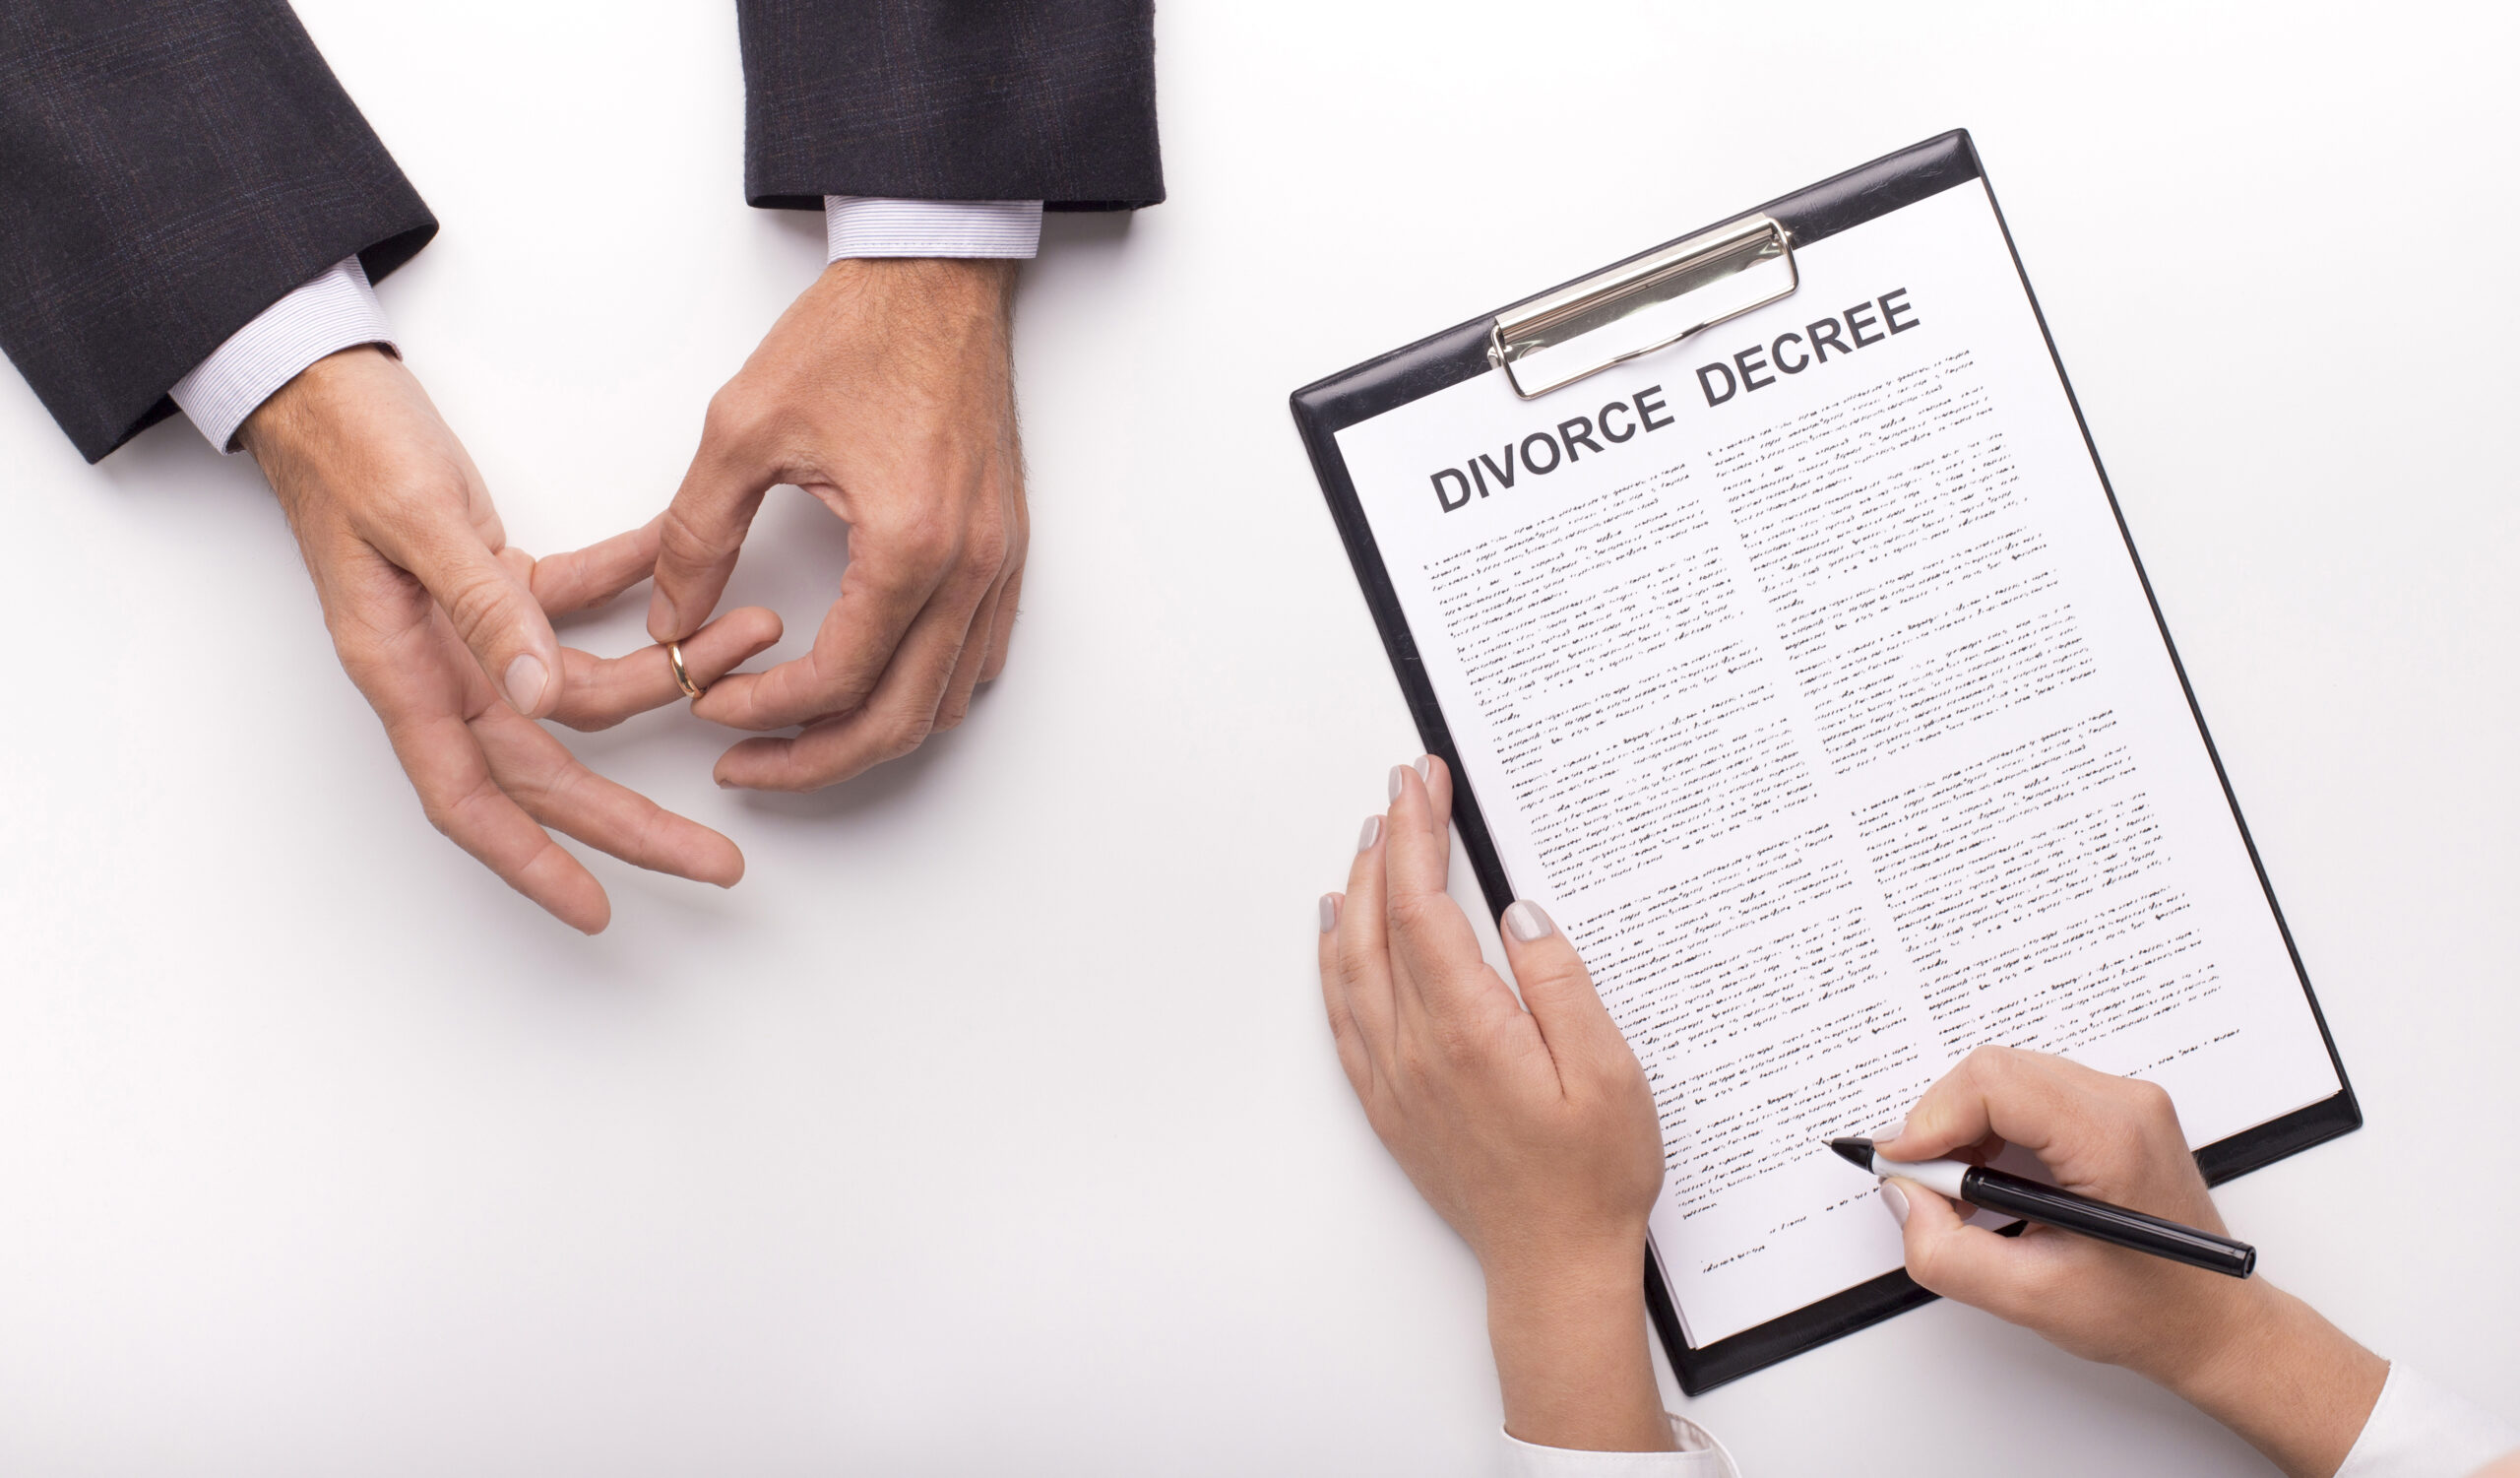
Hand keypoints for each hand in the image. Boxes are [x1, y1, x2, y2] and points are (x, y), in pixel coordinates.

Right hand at [244, 346, 781, 931]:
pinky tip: (691, 573)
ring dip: (668, 669)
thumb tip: (537, 695)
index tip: (601, 908)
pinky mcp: (494, 580)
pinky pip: (578, 607)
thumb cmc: (350, 444)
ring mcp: (469, 628)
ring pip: (581, 688)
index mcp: (404, 672)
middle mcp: (440, 667)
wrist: (319, 376)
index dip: (534, 863)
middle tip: (720, 860)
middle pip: (549, 769)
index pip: (471, 800)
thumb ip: (484, 608)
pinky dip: (635, 592)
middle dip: (637, 817)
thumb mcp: (421, 523)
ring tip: (751, 635)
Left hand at [645, 257, 1024, 790]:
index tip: (709, 705)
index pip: (839, 678)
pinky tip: (869, 684)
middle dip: (817, 760)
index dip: (763, 711)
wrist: (936, 274)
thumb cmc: (858, 332)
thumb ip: (696, 536)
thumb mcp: (743, 427)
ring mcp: (1000, 563)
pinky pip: (976, 658)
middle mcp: (970, 566)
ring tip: (801, 737)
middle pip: (902, 719)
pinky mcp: (1007, 550)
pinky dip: (922, 692)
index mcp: (909, 542)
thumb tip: (668, 618)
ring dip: (874, 735)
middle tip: (748, 764)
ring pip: (947, 701)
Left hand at [1318, 756, 1670, 1452]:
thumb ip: (1559, 985)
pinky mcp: (1388, 1102)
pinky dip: (1334, 956)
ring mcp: (1393, 1077)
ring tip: (1373, 834)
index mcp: (1467, 1031)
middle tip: (1404, 785)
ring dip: (1358, 889)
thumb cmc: (1590, 1179)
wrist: (1553, 1268)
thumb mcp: (1608, 1074)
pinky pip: (1342, 1012)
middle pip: (1380, 921)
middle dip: (1388, 841)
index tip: (1421, 781)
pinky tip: (1337, 929)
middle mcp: (1414, 1049)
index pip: (1422, 906)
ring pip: (1351, 961)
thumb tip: (1518, 914)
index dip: (1416, 834)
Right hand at [1879, 1046, 2384, 1477]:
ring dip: (1965, 1125)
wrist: (2213, 1323)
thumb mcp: (2030, 1298)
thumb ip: (1947, 1252)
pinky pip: (2029, 1090)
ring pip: (2007, 1076)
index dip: (1931, 1119)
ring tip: (1962, 1187)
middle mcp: (2125, 1105)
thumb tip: (1903, 1198)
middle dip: (1942, 1122)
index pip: (1994, 1084)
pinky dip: (1992, 1126)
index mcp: (2113, 1141)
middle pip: (1995, 1071)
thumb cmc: (2150, 1313)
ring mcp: (2125, 1102)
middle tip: (1926, 1183)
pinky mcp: (2116, 1110)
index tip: (1902, 1163)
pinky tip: (1992, 1176)